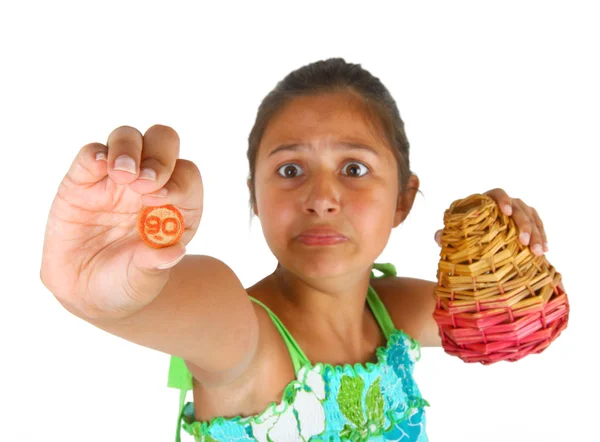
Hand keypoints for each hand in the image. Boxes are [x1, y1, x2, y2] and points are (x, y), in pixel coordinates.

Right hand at [40, 125, 202, 318]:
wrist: (89, 293)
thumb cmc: (128, 282)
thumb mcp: (144, 280)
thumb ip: (156, 265)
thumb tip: (175, 252)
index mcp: (177, 204)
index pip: (187, 176)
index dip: (178, 182)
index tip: (161, 199)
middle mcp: (150, 183)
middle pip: (163, 142)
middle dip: (159, 156)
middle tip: (143, 183)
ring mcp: (116, 178)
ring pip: (128, 138)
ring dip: (128, 149)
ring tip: (122, 175)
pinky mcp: (83, 181)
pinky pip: (92, 154)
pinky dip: (96, 154)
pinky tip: (99, 168)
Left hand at [434, 188, 548, 256]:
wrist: (476, 238)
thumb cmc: (464, 232)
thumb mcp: (455, 233)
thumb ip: (447, 234)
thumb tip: (437, 236)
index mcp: (486, 201)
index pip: (497, 193)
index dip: (502, 199)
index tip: (505, 211)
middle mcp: (505, 203)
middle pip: (519, 208)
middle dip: (524, 225)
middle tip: (524, 243)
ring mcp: (518, 211)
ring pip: (531, 217)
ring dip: (536, 234)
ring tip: (537, 252)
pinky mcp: (528, 222)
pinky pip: (538, 226)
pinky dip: (542, 237)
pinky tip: (544, 251)